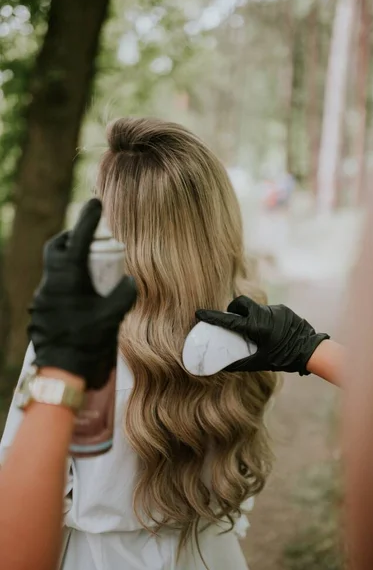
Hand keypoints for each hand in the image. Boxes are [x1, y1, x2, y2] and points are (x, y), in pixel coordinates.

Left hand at [28, 199, 136, 388]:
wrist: (62, 373)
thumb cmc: (88, 342)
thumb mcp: (113, 317)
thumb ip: (124, 294)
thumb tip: (129, 280)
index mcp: (69, 279)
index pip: (79, 240)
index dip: (88, 219)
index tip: (95, 203)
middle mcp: (52, 283)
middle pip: (56, 248)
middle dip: (72, 238)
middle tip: (89, 241)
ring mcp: (43, 297)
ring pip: (54, 270)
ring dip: (70, 265)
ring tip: (90, 275)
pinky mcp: (40, 311)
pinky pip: (53, 289)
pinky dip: (67, 286)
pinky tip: (81, 300)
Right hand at [196, 296, 329, 374]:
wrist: (310, 350)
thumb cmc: (284, 359)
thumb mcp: (259, 363)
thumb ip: (238, 364)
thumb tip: (220, 368)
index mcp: (256, 327)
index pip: (229, 320)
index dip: (212, 317)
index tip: (199, 313)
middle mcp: (264, 314)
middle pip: (240, 303)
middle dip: (233, 309)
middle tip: (233, 321)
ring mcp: (275, 309)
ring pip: (254, 307)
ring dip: (250, 315)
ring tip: (256, 331)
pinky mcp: (283, 309)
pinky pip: (268, 311)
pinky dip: (264, 319)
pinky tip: (271, 331)